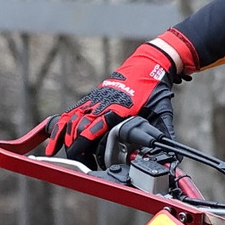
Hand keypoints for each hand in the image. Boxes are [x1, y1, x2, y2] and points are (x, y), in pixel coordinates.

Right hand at [48, 32, 190, 161]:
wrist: (149, 63)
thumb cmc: (154, 88)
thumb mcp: (163, 112)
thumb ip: (163, 134)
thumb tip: (171, 156)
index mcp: (120, 107)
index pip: (97, 126)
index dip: (85, 141)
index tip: (80, 154)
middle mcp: (103, 102)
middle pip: (80, 125)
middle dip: (73, 145)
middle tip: (74, 161)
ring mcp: (95, 99)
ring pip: (72, 118)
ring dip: (62, 135)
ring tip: (54, 151)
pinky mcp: (92, 98)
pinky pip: (72, 111)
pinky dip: (61, 123)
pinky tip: (53, 134)